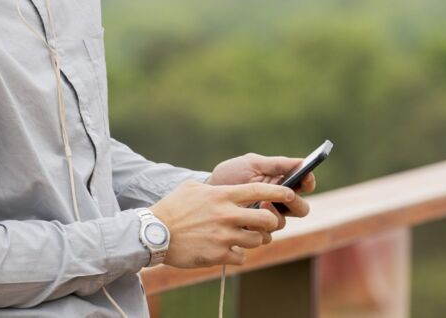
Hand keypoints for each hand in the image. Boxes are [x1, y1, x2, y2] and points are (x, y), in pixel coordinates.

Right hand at [149, 180, 292, 267]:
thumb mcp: (192, 188)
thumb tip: (225, 189)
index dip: (279, 191)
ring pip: (258, 240)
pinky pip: (242, 257)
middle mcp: (227, 215)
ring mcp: (223, 236)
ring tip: (245, 238)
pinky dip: (238, 255)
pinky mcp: (218, 254)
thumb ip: (213, 188)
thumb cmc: (172, 208)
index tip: (291, 193)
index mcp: (222, 195)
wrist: (153, 233)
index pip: (259, 190)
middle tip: (263, 224)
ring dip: (255, 240)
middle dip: (270, 222)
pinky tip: (228, 250)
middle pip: (267, 219)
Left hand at [207, 153, 314, 223]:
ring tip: (260, 205)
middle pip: (301, 209)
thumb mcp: (251, 164)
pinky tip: (247, 219)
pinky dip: (259, 228)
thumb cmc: (229, 176)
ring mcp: (266, 219)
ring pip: (283, 223)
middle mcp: (277, 203)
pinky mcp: (254, 233)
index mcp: (280, 183)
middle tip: (286, 195)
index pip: (305, 185)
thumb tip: (302, 162)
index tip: (305, 177)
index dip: (308, 181)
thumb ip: (276, 164)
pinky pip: (266, 236)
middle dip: (295, 202)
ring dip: (274, 215)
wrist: (206, 193)